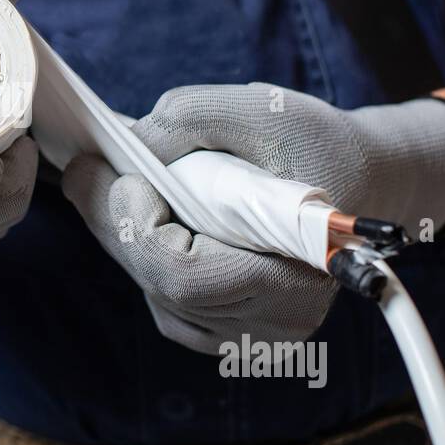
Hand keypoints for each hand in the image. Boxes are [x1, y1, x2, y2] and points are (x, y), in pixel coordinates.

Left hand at [62, 83, 444, 352]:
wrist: (361, 179)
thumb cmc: (318, 144)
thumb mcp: (263, 108)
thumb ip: (193, 117)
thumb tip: (130, 142)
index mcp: (296, 279)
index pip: (188, 278)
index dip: (141, 229)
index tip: (122, 175)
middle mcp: (274, 325)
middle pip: (162, 285)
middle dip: (116, 222)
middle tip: (83, 169)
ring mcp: (252, 336)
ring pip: (158, 293)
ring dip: (127, 238)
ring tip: (109, 183)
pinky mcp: (233, 329)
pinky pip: (167, 301)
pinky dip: (147, 257)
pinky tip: (145, 214)